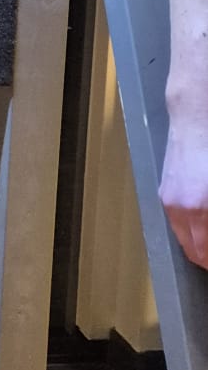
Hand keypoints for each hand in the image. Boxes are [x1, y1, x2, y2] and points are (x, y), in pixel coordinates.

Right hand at [159, 120, 207, 270]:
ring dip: (202, 248)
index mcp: (203, 207)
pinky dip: (194, 234)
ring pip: (186, 243)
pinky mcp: (165, 193)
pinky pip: (179, 226)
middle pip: (197, 254)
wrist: (196, 115)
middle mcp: (183, 209)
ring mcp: (171, 202)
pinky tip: (205, 226)